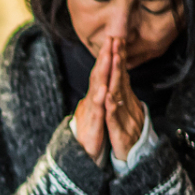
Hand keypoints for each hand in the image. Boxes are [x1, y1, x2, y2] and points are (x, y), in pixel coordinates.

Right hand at [73, 35, 111, 161]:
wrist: (80, 156)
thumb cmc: (91, 134)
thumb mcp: (98, 113)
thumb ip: (100, 98)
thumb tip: (103, 84)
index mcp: (95, 97)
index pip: (101, 73)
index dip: (107, 56)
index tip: (114, 38)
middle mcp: (91, 101)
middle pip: (97, 75)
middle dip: (104, 56)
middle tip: (110, 38)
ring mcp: (90, 112)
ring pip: (96, 88)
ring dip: (101, 72)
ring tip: (107, 56)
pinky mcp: (92, 125)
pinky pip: (96, 110)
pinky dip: (99, 99)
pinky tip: (103, 89)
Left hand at [104, 39, 147, 163]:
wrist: (133, 157)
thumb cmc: (126, 133)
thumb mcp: (124, 110)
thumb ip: (122, 93)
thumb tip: (121, 75)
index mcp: (125, 99)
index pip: (121, 75)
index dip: (118, 57)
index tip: (115, 38)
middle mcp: (127, 105)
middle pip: (122, 79)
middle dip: (118, 59)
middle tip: (116, 41)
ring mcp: (125, 117)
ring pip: (120, 94)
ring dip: (117, 77)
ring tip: (114, 60)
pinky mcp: (121, 132)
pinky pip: (115, 118)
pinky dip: (112, 107)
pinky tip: (108, 97)